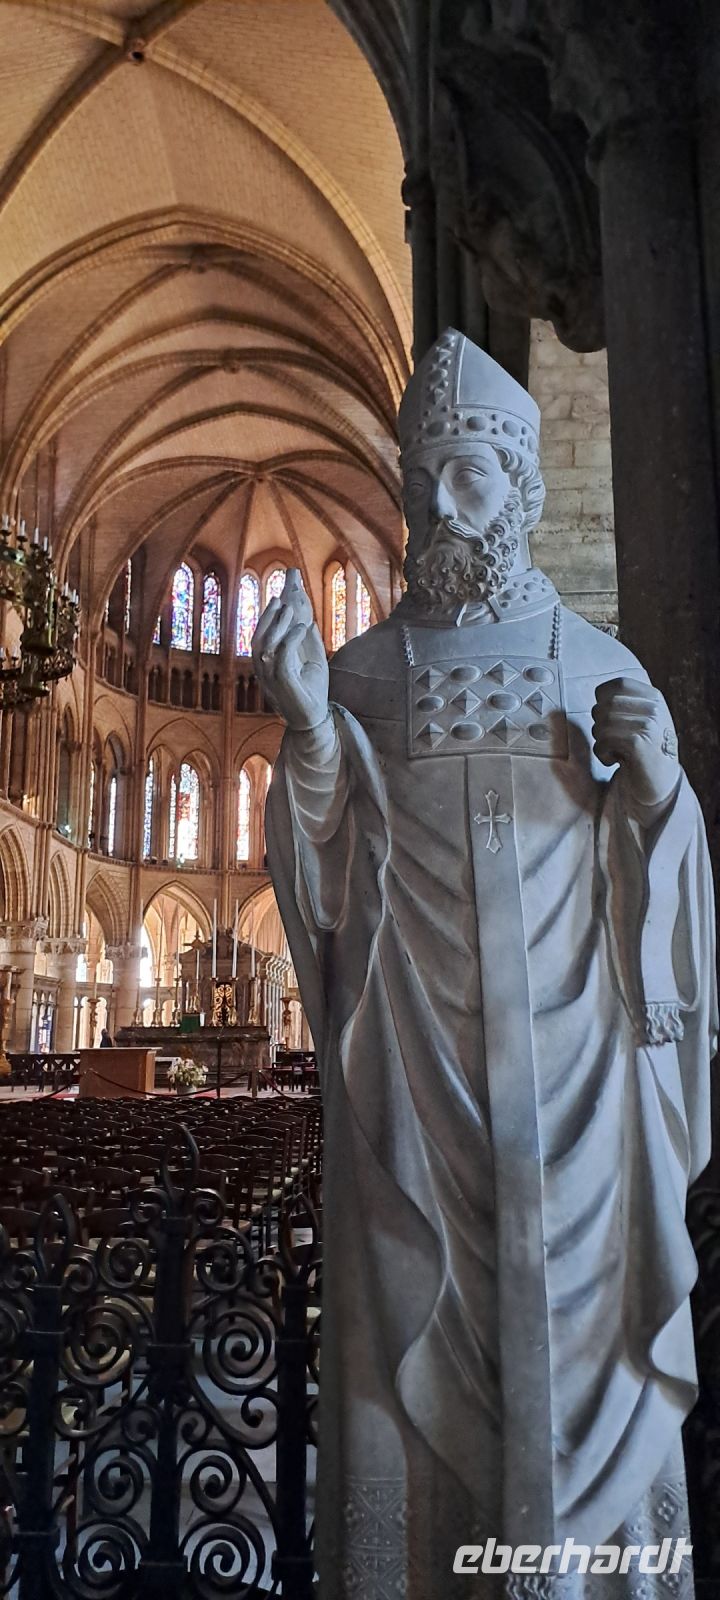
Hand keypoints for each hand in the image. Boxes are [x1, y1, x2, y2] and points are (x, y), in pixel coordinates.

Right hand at [252, 569, 328, 731]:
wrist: (315, 721)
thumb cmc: (312, 691)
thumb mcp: (312, 660)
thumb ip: (307, 640)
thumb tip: (306, 617)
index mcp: (269, 661)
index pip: (267, 631)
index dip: (275, 609)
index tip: (285, 588)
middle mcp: (264, 669)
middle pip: (260, 635)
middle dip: (271, 611)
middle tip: (285, 590)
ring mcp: (269, 679)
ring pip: (264, 646)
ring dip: (276, 624)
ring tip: (290, 605)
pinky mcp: (282, 685)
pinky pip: (281, 659)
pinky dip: (290, 640)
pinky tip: (301, 627)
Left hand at [592, 675, 679, 807]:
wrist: (661, 784)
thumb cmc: (644, 751)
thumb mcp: (642, 720)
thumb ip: (626, 704)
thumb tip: (598, 695)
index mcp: (654, 698)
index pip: (619, 684)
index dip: (603, 698)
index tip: (607, 717)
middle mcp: (654, 708)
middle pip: (605, 705)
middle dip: (599, 725)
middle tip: (611, 741)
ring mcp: (649, 725)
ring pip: (602, 723)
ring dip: (600, 741)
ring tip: (614, 751)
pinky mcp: (638, 744)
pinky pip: (604, 741)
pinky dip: (602, 753)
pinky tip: (614, 761)